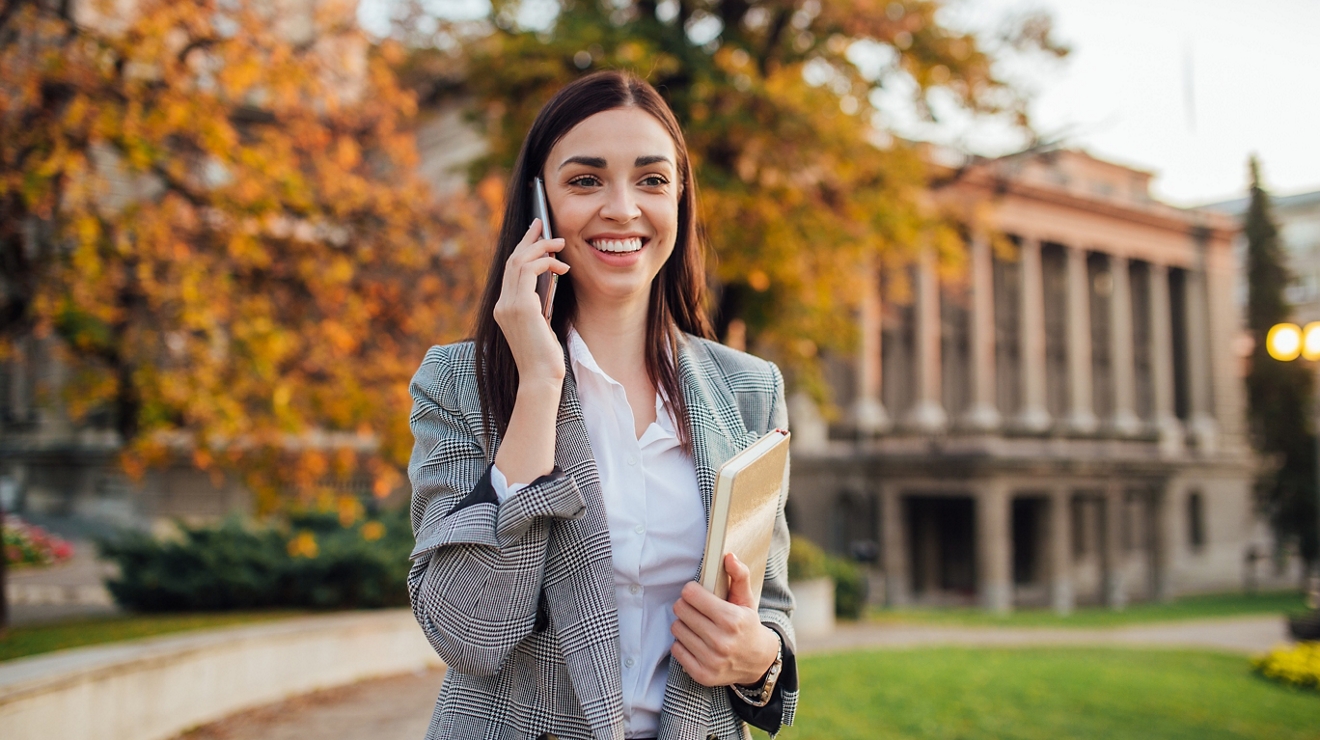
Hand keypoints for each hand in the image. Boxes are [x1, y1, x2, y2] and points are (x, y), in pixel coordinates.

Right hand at [492, 218, 570, 381]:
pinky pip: (530, 272)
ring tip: (560, 243)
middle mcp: (502, 304)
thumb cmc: (545, 358)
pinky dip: (546, 263)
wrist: (540, 379)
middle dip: (529, 239)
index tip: (534, 234)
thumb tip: (550, 282)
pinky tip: (562, 267)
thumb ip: (539, 305)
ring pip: (519, 262)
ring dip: (541, 248)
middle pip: (512, 260)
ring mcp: (508, 305)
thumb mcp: (541, 325)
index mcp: (504, 309)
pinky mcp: (520, 307)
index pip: (511, 271)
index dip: (522, 249)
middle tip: (543, 223)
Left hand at [670, 553, 779, 687]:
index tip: (696, 593)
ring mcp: (711, 660)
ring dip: (684, 624)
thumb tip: (729, 557)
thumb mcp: (747, 599)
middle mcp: (721, 641)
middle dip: (686, 606)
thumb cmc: (748, 626)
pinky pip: (676, 650)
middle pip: (681, 610)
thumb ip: (739, 575)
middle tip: (696, 609)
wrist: (758, 662)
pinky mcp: (702, 674)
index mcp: (732, 620)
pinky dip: (682, 644)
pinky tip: (695, 641)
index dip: (692, 591)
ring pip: (677, 629)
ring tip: (697, 625)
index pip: (691, 595)